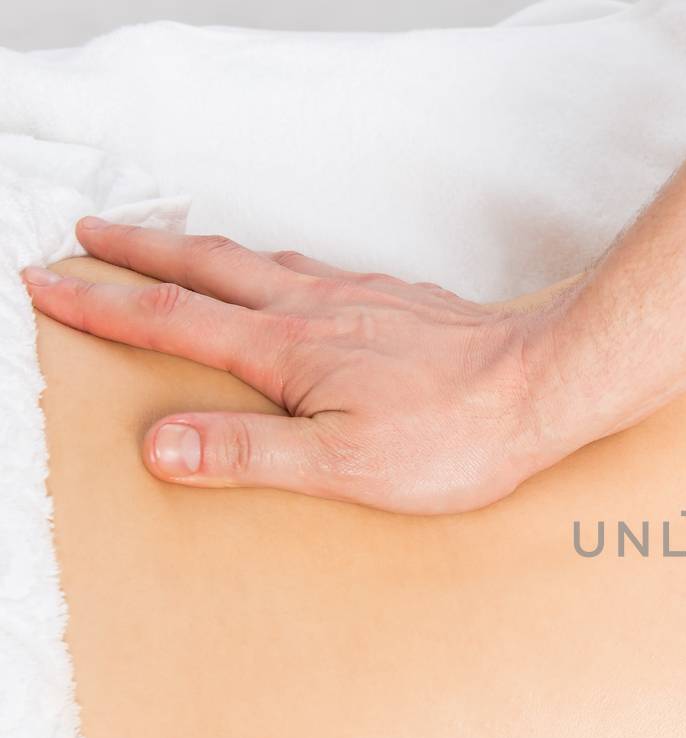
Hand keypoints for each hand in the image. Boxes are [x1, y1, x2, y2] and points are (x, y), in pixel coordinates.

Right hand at [23, 219, 594, 513]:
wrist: (547, 384)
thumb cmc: (456, 436)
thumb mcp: (343, 466)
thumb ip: (249, 454)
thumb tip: (160, 444)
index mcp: (288, 349)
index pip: (172, 321)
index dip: (102, 305)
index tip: (45, 283)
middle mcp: (317, 308)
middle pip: (209, 269)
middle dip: (141, 253)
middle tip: (91, 235)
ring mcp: (362, 298)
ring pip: (265, 262)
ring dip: (208, 255)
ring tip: (178, 253)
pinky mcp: (401, 303)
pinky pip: (320, 272)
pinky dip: (279, 267)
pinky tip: (295, 281)